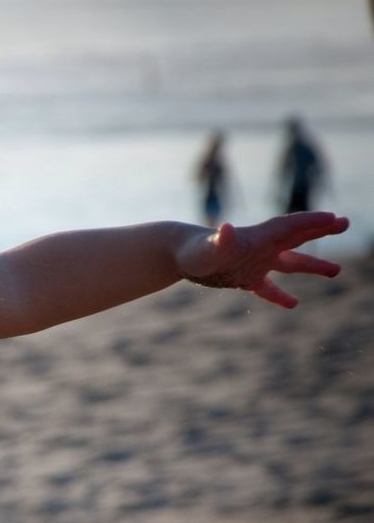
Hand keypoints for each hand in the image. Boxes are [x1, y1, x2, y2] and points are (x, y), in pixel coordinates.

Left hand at [177, 212, 348, 307]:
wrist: (178, 255)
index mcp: (258, 237)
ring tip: (335, 271)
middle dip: (320, 231)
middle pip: (297, 237)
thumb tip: (227, 229)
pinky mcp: (245, 278)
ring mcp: (254, 263)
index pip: (290, 227)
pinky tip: (293, 304)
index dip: (312, 222)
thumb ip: (221, 240)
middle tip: (344, 223)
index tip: (334, 219)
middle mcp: (260, 247)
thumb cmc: (193, 250)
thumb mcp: (208, 248)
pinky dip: (279, 295)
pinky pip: (267, 288)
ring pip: (289, 263)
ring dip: (311, 265)